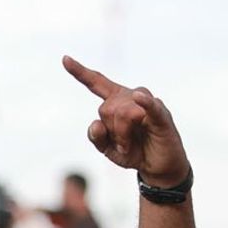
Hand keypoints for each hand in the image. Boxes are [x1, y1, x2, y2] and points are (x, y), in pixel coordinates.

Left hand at [62, 56, 188, 186]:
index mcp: (116, 102)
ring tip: (130, 146)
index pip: (97, 83)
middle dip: (111, 132)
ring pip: (123, 112)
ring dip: (122, 136)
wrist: (158, 167)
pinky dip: (144, 102)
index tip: (65, 59)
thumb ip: (96, 137)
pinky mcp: (162, 115)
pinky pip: (150, 106)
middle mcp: (131, 97)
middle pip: (107, 108)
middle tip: (123, 145)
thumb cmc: (135, 152)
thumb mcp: (108, 149)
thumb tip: (96, 123)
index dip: (81, 72)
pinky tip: (140, 98)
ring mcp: (148, 104)